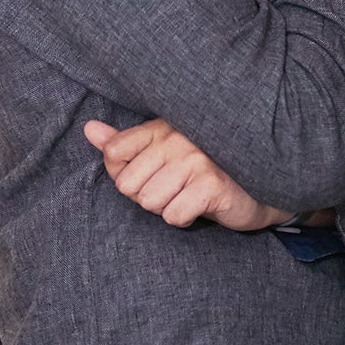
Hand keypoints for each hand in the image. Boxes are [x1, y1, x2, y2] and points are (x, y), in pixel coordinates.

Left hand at [83, 118, 289, 231]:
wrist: (256, 187)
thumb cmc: (202, 170)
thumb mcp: (161, 152)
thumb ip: (124, 143)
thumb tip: (88, 129)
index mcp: (162, 125)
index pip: (115, 152)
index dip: (128, 175)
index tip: (152, 174)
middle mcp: (177, 137)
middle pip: (128, 184)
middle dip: (147, 197)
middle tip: (175, 189)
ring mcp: (196, 159)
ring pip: (149, 202)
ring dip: (167, 208)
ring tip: (188, 196)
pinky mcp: (212, 183)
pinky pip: (173, 215)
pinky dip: (184, 219)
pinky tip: (200, 207)